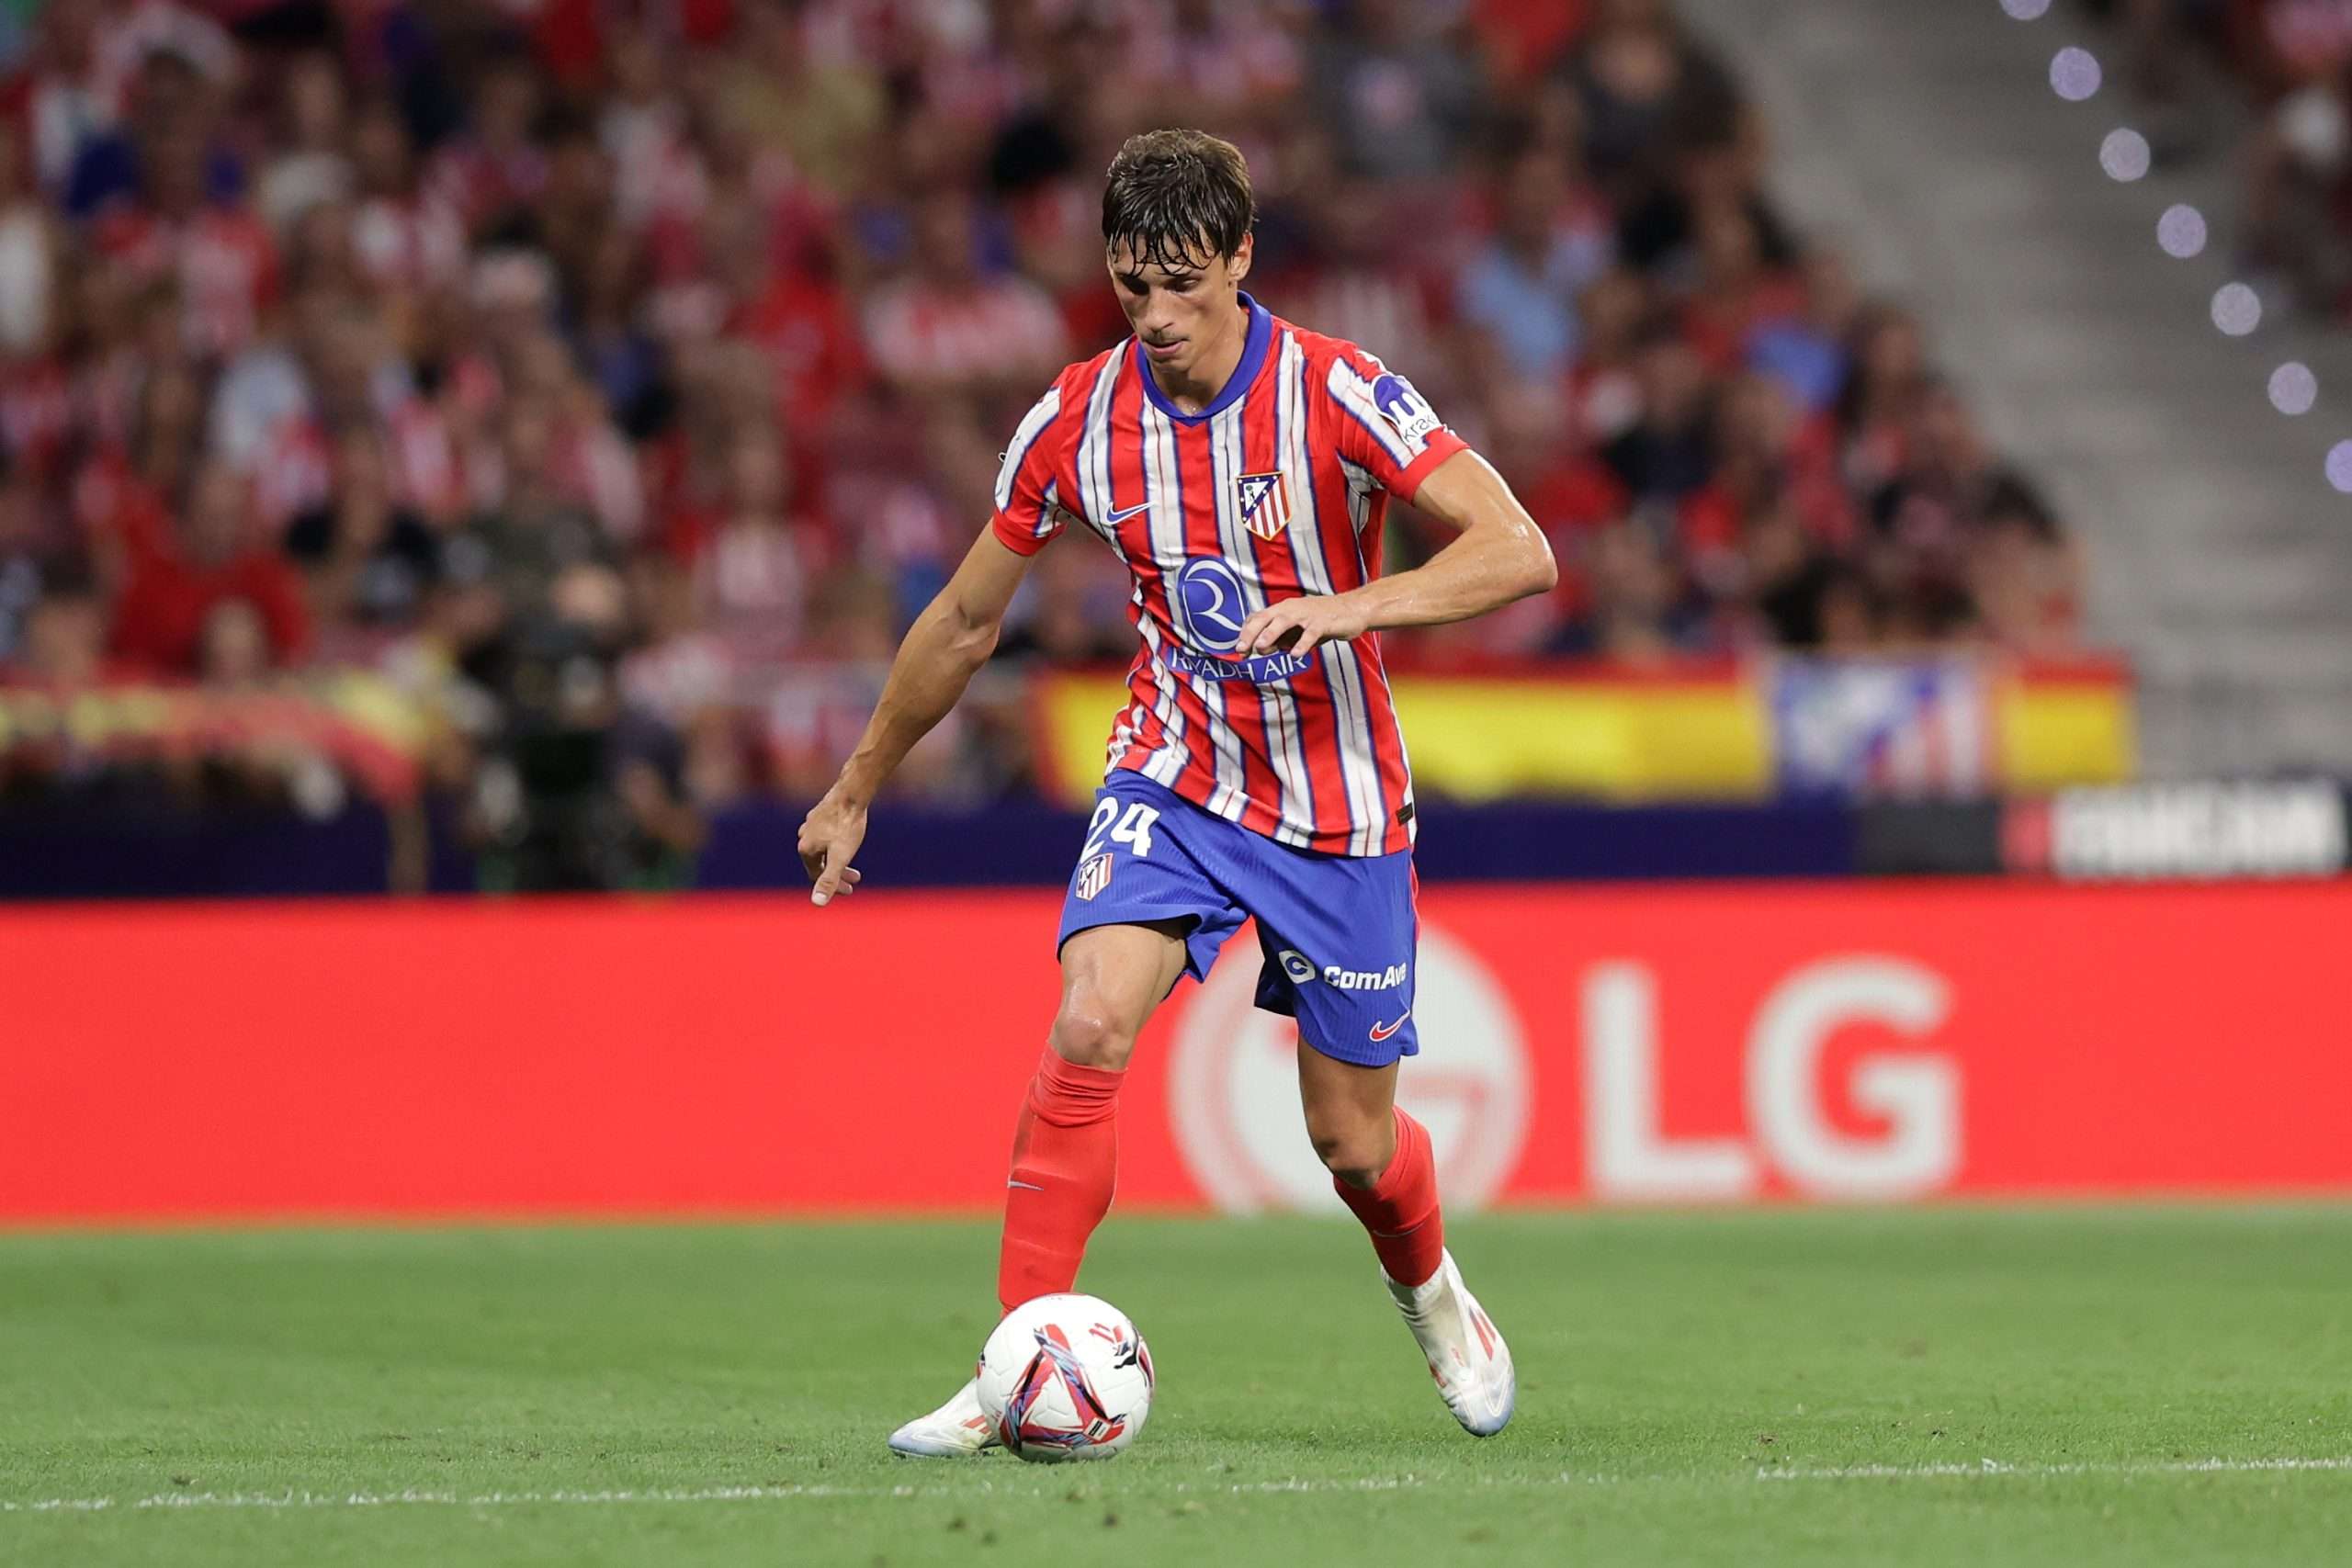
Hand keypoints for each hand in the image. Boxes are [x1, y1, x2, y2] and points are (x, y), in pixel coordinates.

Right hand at [797, 786, 868, 906]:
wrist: (852, 793)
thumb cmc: (847, 826)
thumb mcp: (840, 857)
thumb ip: (829, 879)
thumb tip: (817, 903)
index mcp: (805, 850)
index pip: (817, 877)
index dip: (834, 887)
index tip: (851, 890)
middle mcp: (803, 836)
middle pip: (820, 862)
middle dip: (838, 873)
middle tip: (855, 879)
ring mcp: (810, 824)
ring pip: (823, 848)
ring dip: (837, 858)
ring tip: (852, 860)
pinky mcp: (819, 813)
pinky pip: (825, 835)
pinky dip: (835, 844)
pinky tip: (844, 840)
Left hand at [1234, 591, 1370, 660]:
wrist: (1353, 609)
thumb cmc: (1322, 619)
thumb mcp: (1297, 628)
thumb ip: (1280, 637)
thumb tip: (1261, 648)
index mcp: (1284, 609)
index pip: (1259, 618)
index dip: (1247, 633)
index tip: (1238, 650)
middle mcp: (1292, 608)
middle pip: (1267, 617)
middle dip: (1252, 633)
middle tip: (1242, 649)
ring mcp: (1308, 614)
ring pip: (1285, 621)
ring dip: (1271, 634)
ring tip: (1261, 648)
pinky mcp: (1324, 622)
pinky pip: (1311, 633)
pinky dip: (1302, 643)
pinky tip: (1295, 655)